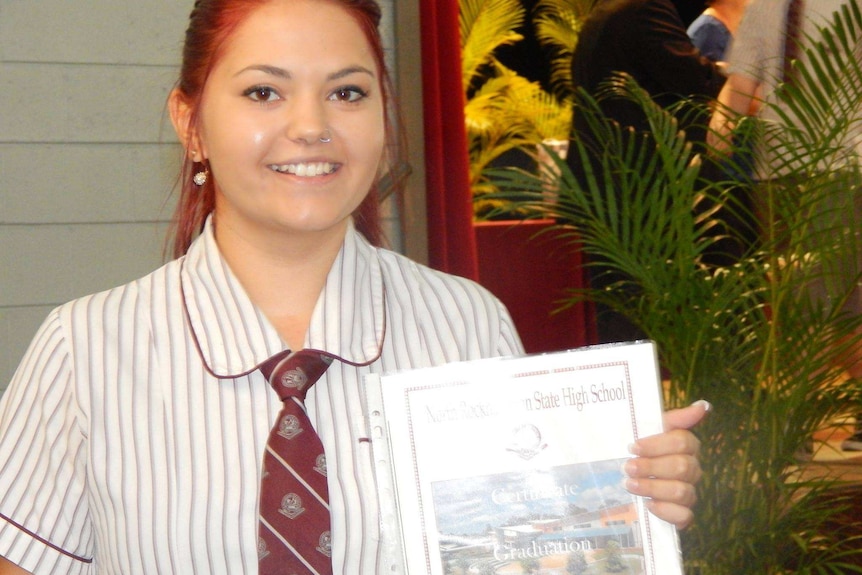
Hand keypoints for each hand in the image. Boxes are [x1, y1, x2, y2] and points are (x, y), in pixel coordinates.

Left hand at [623, 400, 709, 529]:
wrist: (619, 479)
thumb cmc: (636, 451)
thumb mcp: (648, 429)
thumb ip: (675, 418)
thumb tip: (703, 405)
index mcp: (686, 446)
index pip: (683, 442)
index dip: (657, 444)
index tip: (633, 447)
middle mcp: (692, 469)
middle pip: (682, 467)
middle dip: (651, 467)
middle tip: (628, 467)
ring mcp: (689, 493)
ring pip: (682, 492)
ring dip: (652, 488)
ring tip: (630, 485)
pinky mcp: (681, 515)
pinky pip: (684, 516)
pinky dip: (666, 511)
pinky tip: (648, 505)